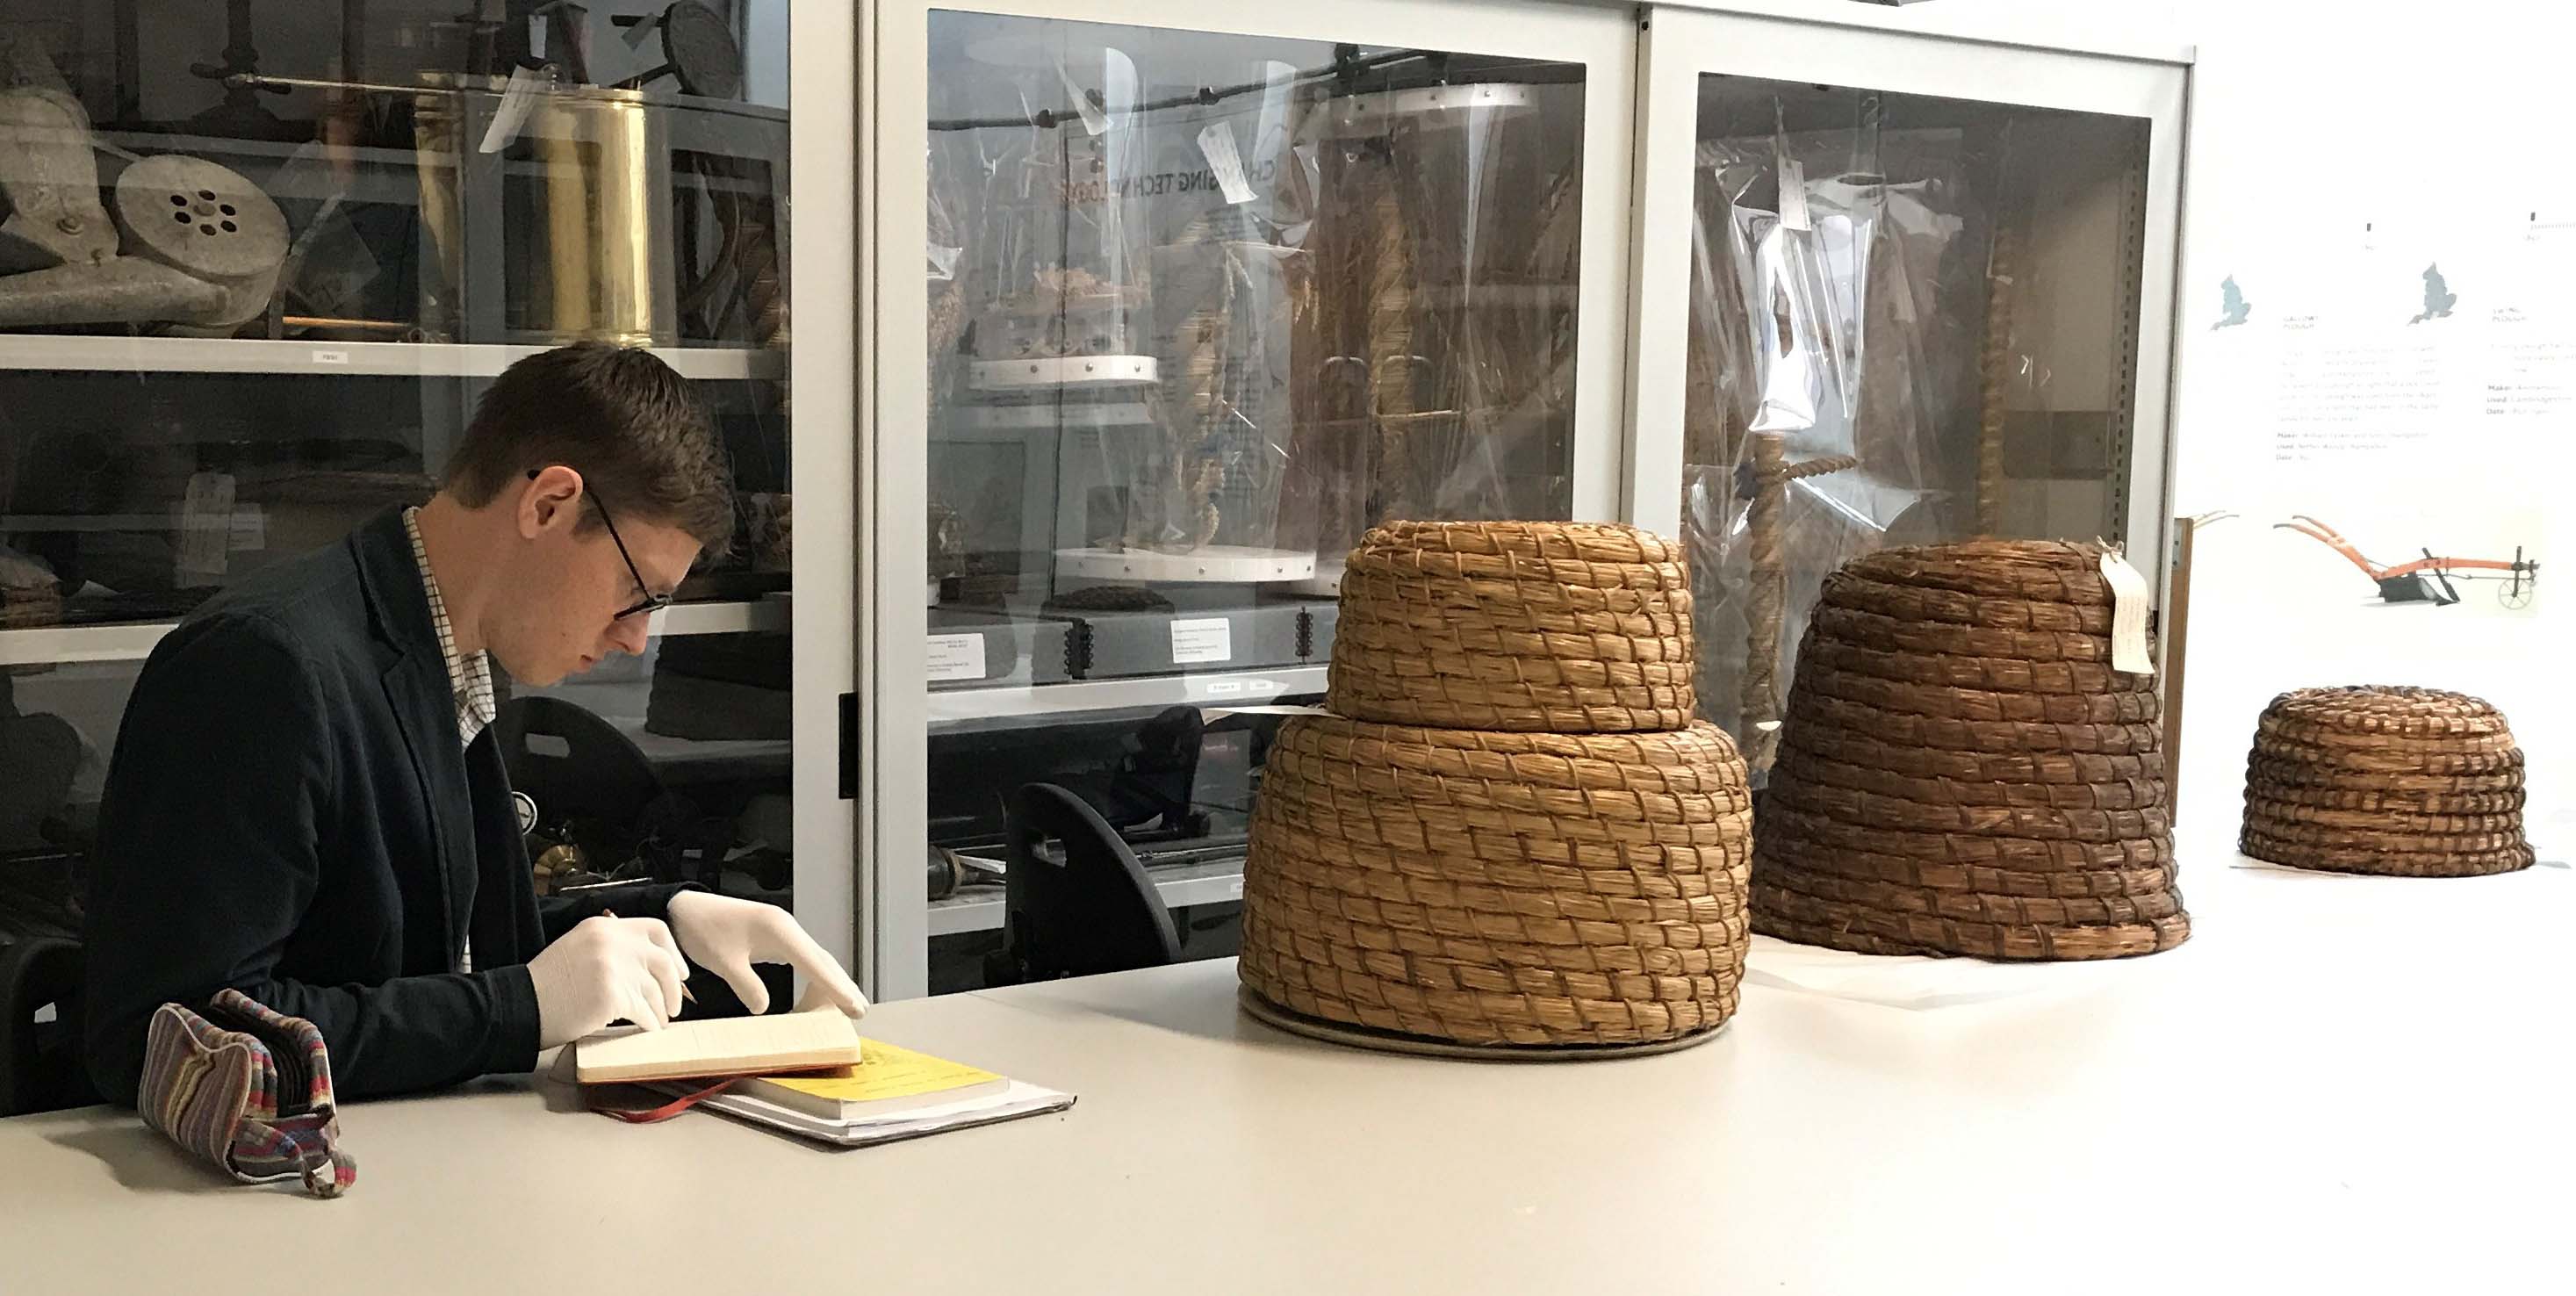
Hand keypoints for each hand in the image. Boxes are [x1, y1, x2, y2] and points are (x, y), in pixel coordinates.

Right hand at [526, 915, 690, 1048]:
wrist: (519, 1004)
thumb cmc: (547, 984)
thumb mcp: (578, 947)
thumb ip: (611, 947)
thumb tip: (645, 963)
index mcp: (604, 927)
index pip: (656, 930)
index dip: (673, 952)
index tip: (680, 971)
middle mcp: (612, 942)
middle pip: (663, 961)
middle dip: (674, 986)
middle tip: (675, 1004)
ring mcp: (613, 967)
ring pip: (655, 989)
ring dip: (661, 1008)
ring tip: (660, 1019)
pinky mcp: (612, 995)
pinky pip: (644, 1011)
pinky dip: (650, 1022)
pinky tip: (648, 1028)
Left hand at [666, 891, 868, 1017]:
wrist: (687, 909)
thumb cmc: (703, 930)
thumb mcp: (722, 961)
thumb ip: (745, 984)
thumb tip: (765, 1009)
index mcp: (779, 931)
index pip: (814, 964)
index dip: (835, 988)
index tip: (854, 1008)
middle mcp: (788, 929)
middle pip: (823, 960)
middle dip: (842, 986)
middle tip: (861, 1012)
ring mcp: (784, 932)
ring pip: (816, 959)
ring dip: (832, 982)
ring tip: (849, 1005)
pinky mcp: (776, 938)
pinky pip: (804, 959)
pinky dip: (816, 976)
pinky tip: (820, 991)